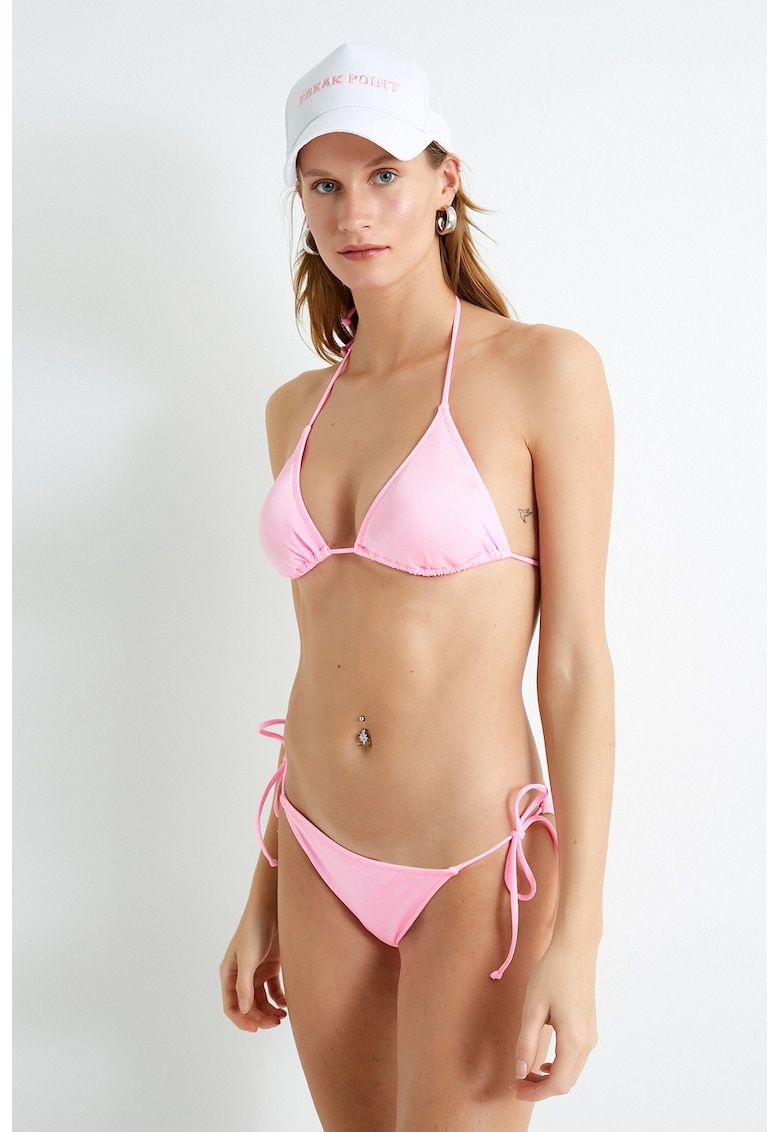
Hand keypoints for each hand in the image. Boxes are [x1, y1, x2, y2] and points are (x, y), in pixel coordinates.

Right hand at [219, 904, 287, 1032]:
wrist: (273, 907)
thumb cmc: (255, 929)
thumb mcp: (248, 958)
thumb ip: (245, 985)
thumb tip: (244, 1010)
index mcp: (229, 974)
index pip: (231, 1005)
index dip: (242, 1020)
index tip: (256, 1029)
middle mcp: (242, 975)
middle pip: (249, 1006)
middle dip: (260, 1017)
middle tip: (276, 1023)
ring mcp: (257, 971)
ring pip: (262, 1000)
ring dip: (270, 1011)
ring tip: (282, 1017)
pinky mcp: (272, 965)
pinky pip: (274, 989)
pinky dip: (280, 999)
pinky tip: (287, 1003)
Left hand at [511, 936, 598, 1100]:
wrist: (575, 949)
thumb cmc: (553, 973)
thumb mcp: (533, 1008)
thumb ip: (527, 1042)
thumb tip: (520, 1071)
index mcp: (574, 1040)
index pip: (557, 1083)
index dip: (535, 1093)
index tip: (514, 1089)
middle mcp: (587, 1042)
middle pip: (566, 1082)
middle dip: (540, 1088)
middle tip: (516, 1083)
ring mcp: (591, 1036)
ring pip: (572, 1072)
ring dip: (549, 1078)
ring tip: (525, 1071)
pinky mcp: (589, 1028)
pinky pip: (575, 1059)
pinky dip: (559, 1067)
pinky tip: (543, 1061)